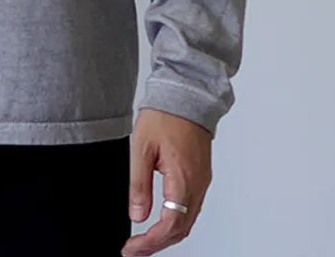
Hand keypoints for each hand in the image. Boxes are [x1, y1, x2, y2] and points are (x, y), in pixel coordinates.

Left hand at [121, 108, 212, 255]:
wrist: (186, 94)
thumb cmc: (165, 115)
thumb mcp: (141, 148)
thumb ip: (139, 184)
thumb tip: (137, 215)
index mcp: (183, 179)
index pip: (169, 226)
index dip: (150, 242)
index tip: (132, 248)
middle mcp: (197, 184)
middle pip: (182, 229)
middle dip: (158, 244)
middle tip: (135, 249)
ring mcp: (202, 180)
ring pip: (188, 220)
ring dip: (168, 234)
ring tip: (145, 239)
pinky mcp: (201, 174)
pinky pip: (192, 207)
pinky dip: (177, 220)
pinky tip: (162, 220)